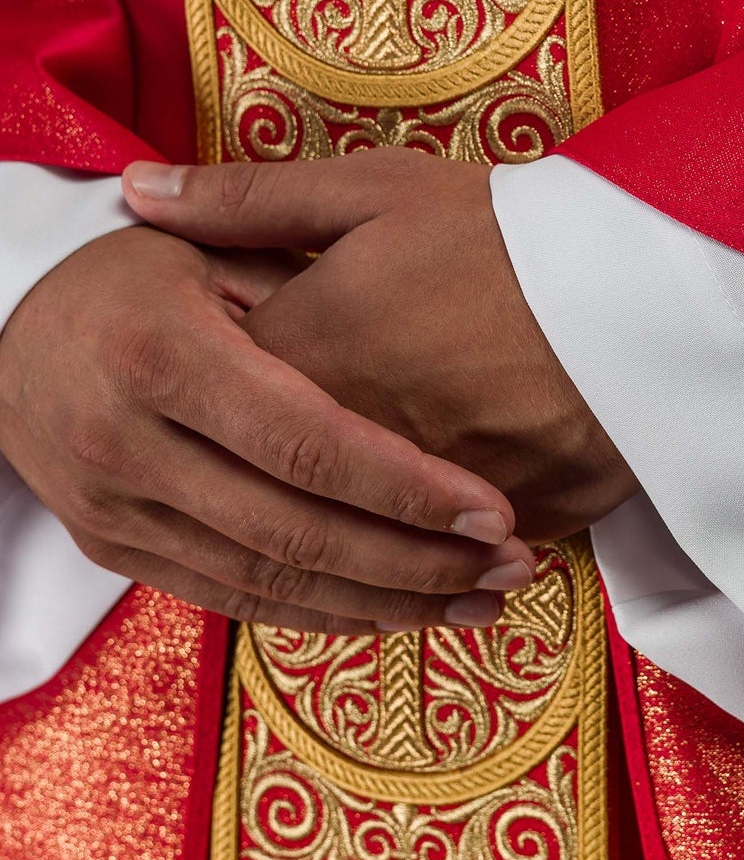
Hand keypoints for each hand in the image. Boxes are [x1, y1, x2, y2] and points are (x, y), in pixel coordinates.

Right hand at [0, 224, 534, 632]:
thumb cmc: (124, 272)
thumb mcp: (204, 246)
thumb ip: (297, 277)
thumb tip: (403, 283)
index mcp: (163, 358)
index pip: (306, 443)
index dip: (405, 488)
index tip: (490, 509)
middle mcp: (130, 446)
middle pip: (296, 532)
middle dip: (417, 563)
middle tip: (511, 566)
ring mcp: (115, 511)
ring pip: (269, 585)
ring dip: (385, 604)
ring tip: (481, 601)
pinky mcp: (115, 549)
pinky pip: (230, 598)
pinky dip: (320, 613)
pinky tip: (397, 612)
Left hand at [123, 152, 639, 540]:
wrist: (645, 281)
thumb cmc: (503, 227)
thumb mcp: (374, 188)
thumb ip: (248, 199)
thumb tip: (136, 191)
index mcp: (307, 354)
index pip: (220, 404)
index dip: (211, 401)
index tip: (216, 396)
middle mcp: (354, 439)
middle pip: (280, 494)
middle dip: (271, 492)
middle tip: (288, 475)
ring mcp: (432, 494)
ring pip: (362, 543)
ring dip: (353, 552)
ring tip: (356, 534)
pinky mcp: (509, 521)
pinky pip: (451, 558)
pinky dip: (435, 561)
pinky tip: (439, 553)